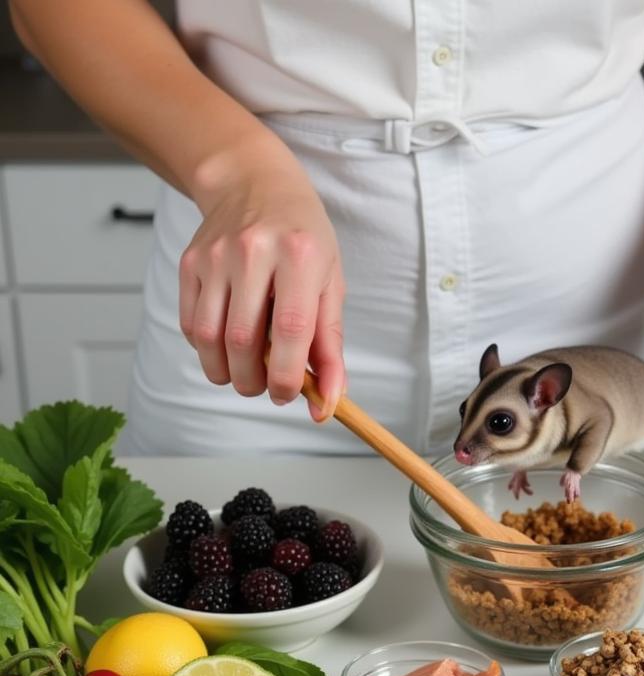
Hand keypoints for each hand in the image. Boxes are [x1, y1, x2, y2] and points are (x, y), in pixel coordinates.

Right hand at [178, 148, 345, 420]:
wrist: (254, 184)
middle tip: (266, 388)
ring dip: (226, 372)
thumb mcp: (330, 285)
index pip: (290, 330)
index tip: (290, 395)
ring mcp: (216, 256)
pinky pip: (191, 324)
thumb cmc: (303, 240)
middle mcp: (253, 252)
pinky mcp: (190, 263)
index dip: (289, 376)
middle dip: (254, 381)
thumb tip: (328, 401)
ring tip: (245, 375)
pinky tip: (225, 347)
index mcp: (299, 256)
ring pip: (209, 338)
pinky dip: (207, 350)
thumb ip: (331, 347)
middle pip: (242, 341)